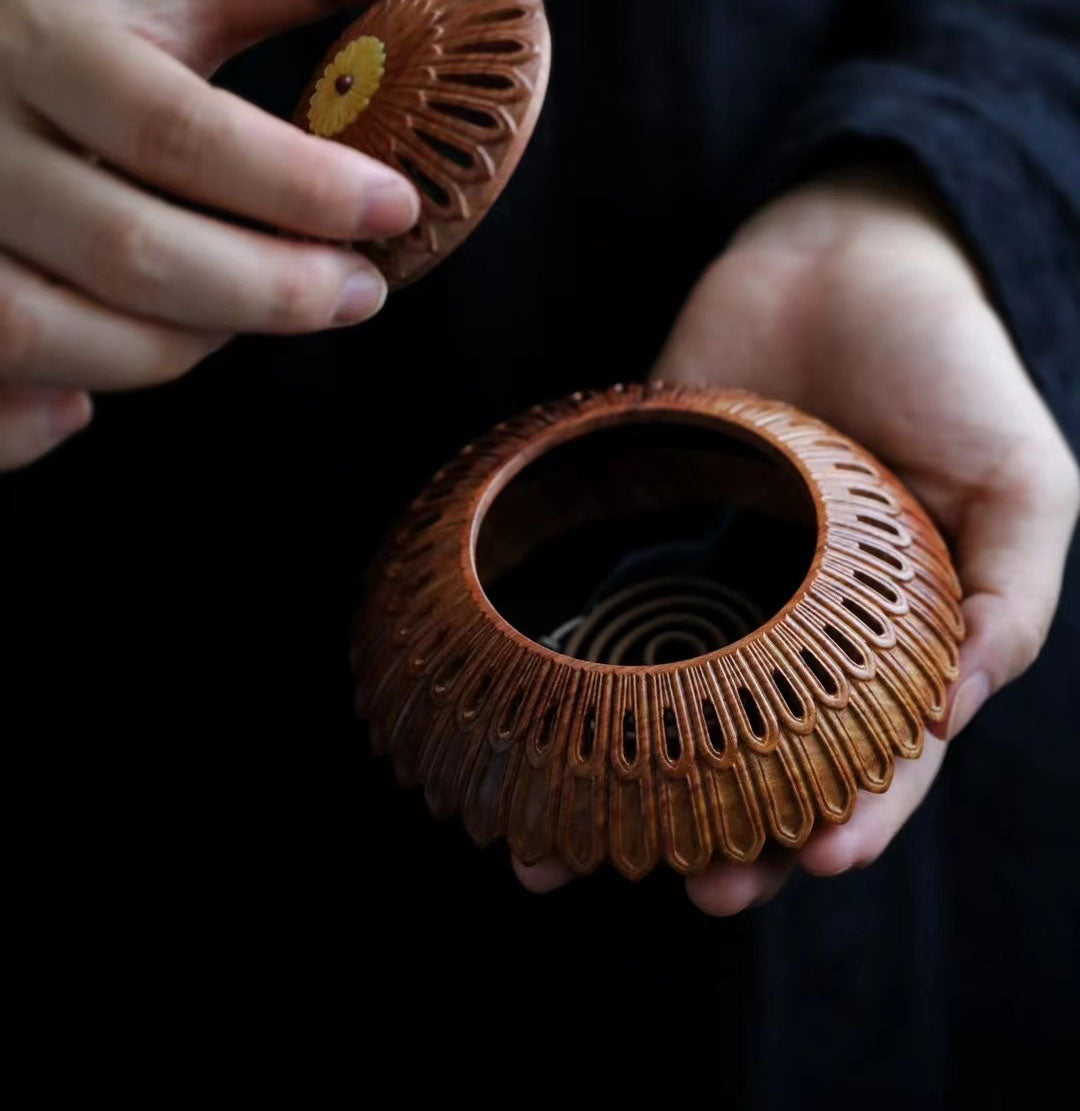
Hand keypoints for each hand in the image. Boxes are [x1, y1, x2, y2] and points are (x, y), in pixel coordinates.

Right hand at [0, 0, 419, 469]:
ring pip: (48, 331)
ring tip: (232, 327)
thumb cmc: (50, 16)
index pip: (177, 133)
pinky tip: (76, 410)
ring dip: (168, 351)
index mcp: (38, 39)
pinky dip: (25, 424)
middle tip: (355, 292)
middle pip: (131, 252)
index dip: (299, 187)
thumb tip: (413, 0)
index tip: (392, 208)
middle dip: (268, 292)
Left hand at [515, 167, 1079, 913]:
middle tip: (694, 889)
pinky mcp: (647, 524)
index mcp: (891, 629)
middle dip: (732, 829)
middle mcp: (795, 622)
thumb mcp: (1022, 484)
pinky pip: (608, 608)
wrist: (841, 250)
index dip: (847, 815)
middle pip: (760, 752)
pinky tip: (531, 727)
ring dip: (631, 781)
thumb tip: (955, 713)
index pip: (870, 752)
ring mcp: (716, 577)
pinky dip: (571, 672)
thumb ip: (1011, 599)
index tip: (807, 862)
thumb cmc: (950, 363)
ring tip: (575, 851)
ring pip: (671, 704)